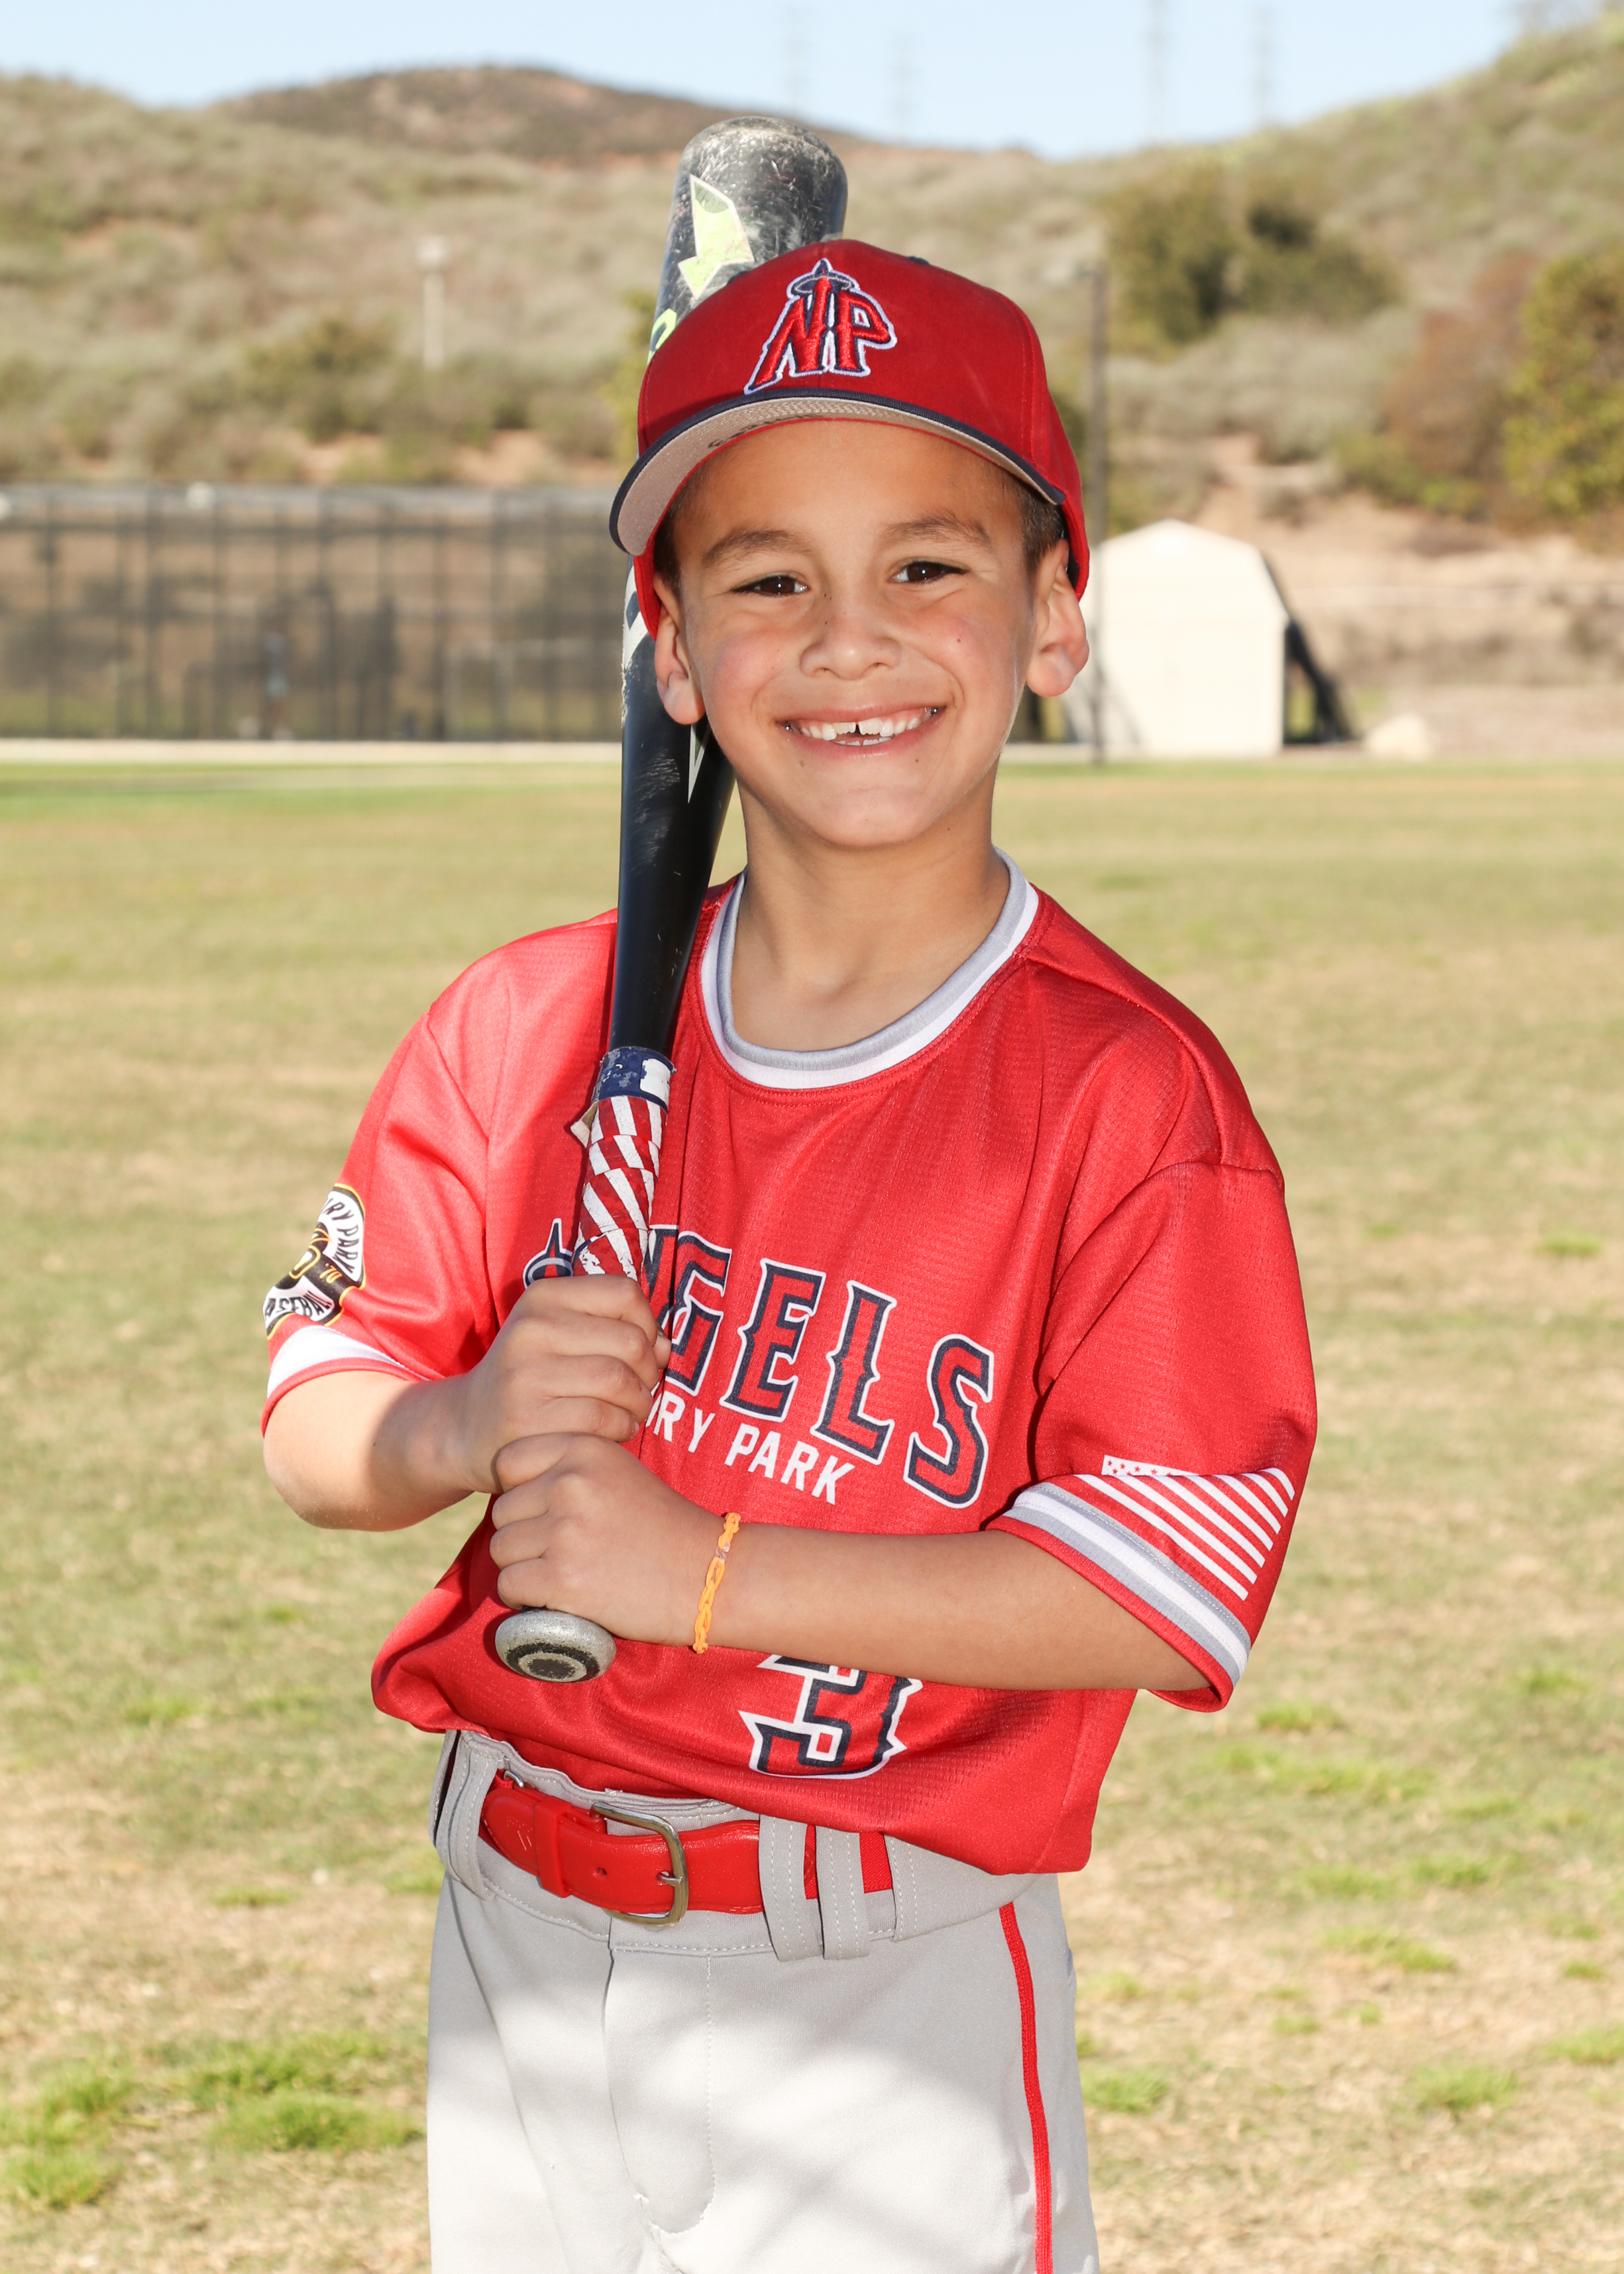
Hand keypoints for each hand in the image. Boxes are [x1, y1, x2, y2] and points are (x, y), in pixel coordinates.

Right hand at [448, 1277, 670, 1495]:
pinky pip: (603, 1419)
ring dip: (640, 1403)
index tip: (641, 1350)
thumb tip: (664, 1347)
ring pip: (620, 1382)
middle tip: (640, 1390)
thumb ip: (614, 1329)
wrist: (466, 1426)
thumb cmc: (531, 1377)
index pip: (625, 1293)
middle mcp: (531, 1329)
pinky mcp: (527, 1421)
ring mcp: (525, 1375)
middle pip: (631, 1342)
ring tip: (632, 1411)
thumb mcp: (559, 1334)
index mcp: (542, 1297)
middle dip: (649, 1371)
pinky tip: (615, 1431)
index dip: (649, 1324)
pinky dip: (623, 1428)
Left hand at [488, 1433, 716, 1646]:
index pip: (508, 1461)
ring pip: (500, 1549)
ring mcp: (565, 1530)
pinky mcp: (562, 1578)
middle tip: (561, 1552)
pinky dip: (523, 1598)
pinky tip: (553, 1598)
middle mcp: (571, 1483)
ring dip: (522, 1568)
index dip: (519, 1490)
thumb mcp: (620, 1474)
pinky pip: (508, 1585)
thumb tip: (515, 1490)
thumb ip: (571, 1470)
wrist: (710, 1575)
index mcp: (584, 1449)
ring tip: (562, 1575)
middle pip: (502, 1510)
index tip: (543, 1512)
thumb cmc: (664, 1528)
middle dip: (522, 1534)